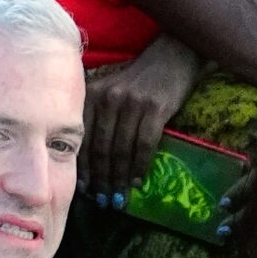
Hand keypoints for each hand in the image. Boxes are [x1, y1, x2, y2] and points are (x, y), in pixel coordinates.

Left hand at [80, 37, 202, 202]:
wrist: (172, 56)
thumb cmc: (140, 80)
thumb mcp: (112, 92)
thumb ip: (99, 117)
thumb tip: (93, 162)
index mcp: (93, 95)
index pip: (83, 138)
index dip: (83, 168)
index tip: (85, 190)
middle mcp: (108, 98)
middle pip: (101, 147)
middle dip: (101, 179)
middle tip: (103, 201)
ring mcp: (132, 103)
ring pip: (121, 150)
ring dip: (119, 178)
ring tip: (119, 197)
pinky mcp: (155, 108)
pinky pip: (144, 145)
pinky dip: (140, 166)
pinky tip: (137, 181)